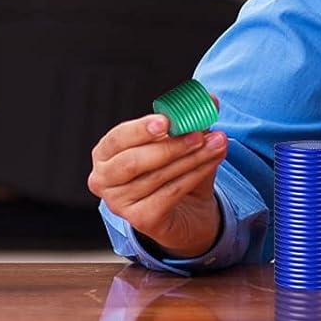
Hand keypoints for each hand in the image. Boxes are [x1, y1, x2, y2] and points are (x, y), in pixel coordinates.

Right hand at [88, 111, 227, 260]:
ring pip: (157, 176)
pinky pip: (169, 194)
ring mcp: (120, 204)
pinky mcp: (141, 221)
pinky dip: (193, 175)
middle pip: (134, 161)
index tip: (166, 120)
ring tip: (216, 144)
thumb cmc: (173, 171)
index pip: (118, 138)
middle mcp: (104, 180)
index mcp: (105, 153)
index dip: (141, 129)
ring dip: (191, 158)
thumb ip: (190, 119)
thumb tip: (210, 99)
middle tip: (199, 133)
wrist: (187, 211)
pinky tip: (210, 163)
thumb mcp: (179, 141)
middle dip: (170, 145)